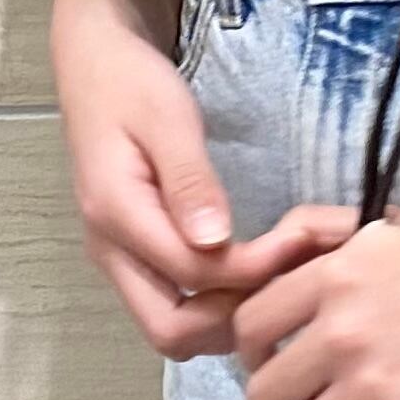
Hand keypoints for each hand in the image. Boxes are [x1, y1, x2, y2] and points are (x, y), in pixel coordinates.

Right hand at [53, 6, 344, 360]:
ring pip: (178, 328)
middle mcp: (113, 254)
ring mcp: (123, 261)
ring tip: (289, 273)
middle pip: (172, 332)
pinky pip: (181, 304)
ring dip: (234, 316)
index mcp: (116, 216)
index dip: (254, 269)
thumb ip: (190, 181)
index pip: (193, 275)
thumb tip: (215, 241)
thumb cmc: (130, 85)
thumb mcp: (166, 118)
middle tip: (296, 274)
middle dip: (238, 318)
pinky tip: (265, 270)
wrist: (94, 68)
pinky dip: (224, 301)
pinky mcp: (139, 257)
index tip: (305, 239)